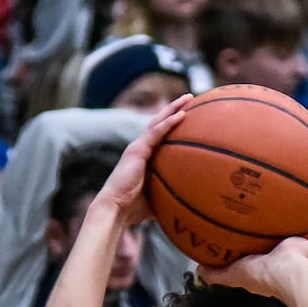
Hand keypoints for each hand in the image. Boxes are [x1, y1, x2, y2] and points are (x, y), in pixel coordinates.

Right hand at [98, 94, 191, 224]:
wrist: (116, 208)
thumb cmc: (135, 208)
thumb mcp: (159, 198)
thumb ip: (171, 195)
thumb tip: (191, 205)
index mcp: (145, 156)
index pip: (161, 134)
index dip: (173, 122)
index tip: (189, 113)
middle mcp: (140, 148)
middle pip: (160, 122)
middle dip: (175, 108)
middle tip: (191, 98)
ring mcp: (138, 147)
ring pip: (158, 122)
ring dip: (174, 108)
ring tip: (189, 98)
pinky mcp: (137, 150)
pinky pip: (156, 132)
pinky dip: (169, 123)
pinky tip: (182, 115)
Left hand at [197, 225, 307, 292]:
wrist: (287, 273)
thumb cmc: (261, 275)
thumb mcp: (232, 274)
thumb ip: (216, 274)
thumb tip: (198, 271)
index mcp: (262, 267)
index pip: (255, 257)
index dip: (250, 248)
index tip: (246, 235)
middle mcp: (279, 261)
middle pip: (276, 245)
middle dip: (273, 236)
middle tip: (269, 220)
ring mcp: (296, 256)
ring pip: (297, 240)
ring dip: (297, 230)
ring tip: (295, 214)